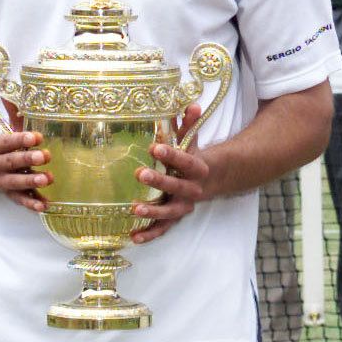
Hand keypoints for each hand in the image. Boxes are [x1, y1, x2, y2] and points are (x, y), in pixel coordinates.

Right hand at [0, 130, 51, 212]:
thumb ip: (14, 125)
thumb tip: (30, 110)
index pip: (7, 142)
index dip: (21, 139)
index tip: (37, 137)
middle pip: (11, 162)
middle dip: (28, 159)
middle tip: (45, 156)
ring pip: (14, 182)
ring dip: (31, 181)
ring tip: (47, 179)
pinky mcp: (5, 191)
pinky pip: (18, 198)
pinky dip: (31, 203)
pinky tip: (44, 205)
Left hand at [131, 105, 210, 243]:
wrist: (208, 181)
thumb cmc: (192, 158)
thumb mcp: (192, 140)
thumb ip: (189, 124)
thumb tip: (192, 104)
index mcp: (197, 169)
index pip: (185, 161)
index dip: (171, 155)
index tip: (154, 148)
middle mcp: (192, 190)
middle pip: (177, 187)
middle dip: (159, 182)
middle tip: (140, 173)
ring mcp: (183, 206)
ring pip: (170, 212)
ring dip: (153, 211)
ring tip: (135, 209)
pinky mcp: (174, 219)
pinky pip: (162, 229)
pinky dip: (149, 234)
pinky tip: (133, 237)